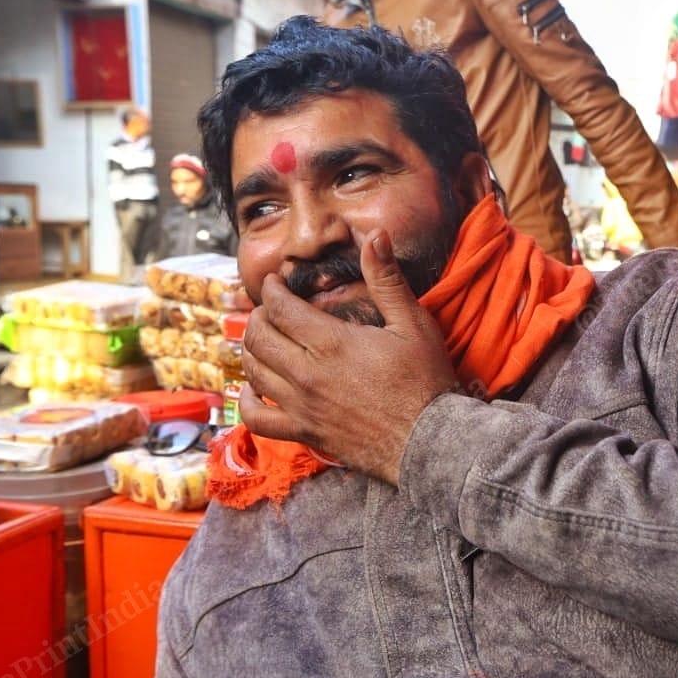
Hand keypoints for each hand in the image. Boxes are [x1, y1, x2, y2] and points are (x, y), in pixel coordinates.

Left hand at [236, 230, 457, 484]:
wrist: (430, 441)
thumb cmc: (426, 381)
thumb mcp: (413, 323)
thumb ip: (387, 279)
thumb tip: (377, 236)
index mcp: (332, 343)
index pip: (280, 307)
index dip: (272, 289)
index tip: (277, 282)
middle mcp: (308, 374)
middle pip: (259, 336)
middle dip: (259, 315)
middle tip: (271, 308)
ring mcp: (302, 406)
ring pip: (254, 371)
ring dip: (251, 349)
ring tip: (263, 339)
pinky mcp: (305, 432)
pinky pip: (257, 419)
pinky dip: (246, 402)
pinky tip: (252, 389)